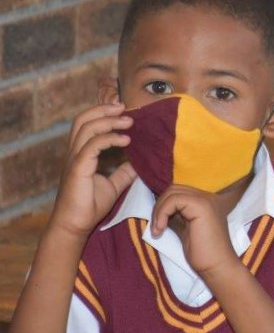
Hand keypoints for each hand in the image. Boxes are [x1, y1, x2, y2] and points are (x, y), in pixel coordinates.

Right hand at [51, 103, 136, 238]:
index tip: (122, 110)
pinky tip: (126, 140)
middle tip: (123, 107)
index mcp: (80, 154)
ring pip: (86, 128)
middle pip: (82, 120)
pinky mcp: (77, 168)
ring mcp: (74, 159)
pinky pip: (92, 145)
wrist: (75, 225)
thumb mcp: (113, 185)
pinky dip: (109, 138)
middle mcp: (74, 153)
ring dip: (109, 121)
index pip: (86, 124)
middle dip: (103, 109)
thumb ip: (124, 171)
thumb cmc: (90, 206)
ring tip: (129, 121)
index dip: (102, 113)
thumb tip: (141, 162)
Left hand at [151, 186, 238, 276]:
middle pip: (174, 189)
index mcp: (206, 201)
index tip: (159, 225)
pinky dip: (161, 213)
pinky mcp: (201, 205)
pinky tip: (161, 229)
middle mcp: (208, 196)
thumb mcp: (185, 229)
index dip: (164, 206)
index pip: (179, 192)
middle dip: (159, 206)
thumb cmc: (202, 253)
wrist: (217, 266)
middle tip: (156, 227)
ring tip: (158, 230)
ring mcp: (206, 199)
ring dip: (159, 210)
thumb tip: (158, 209)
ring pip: (172, 192)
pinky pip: (174, 200)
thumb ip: (176, 216)